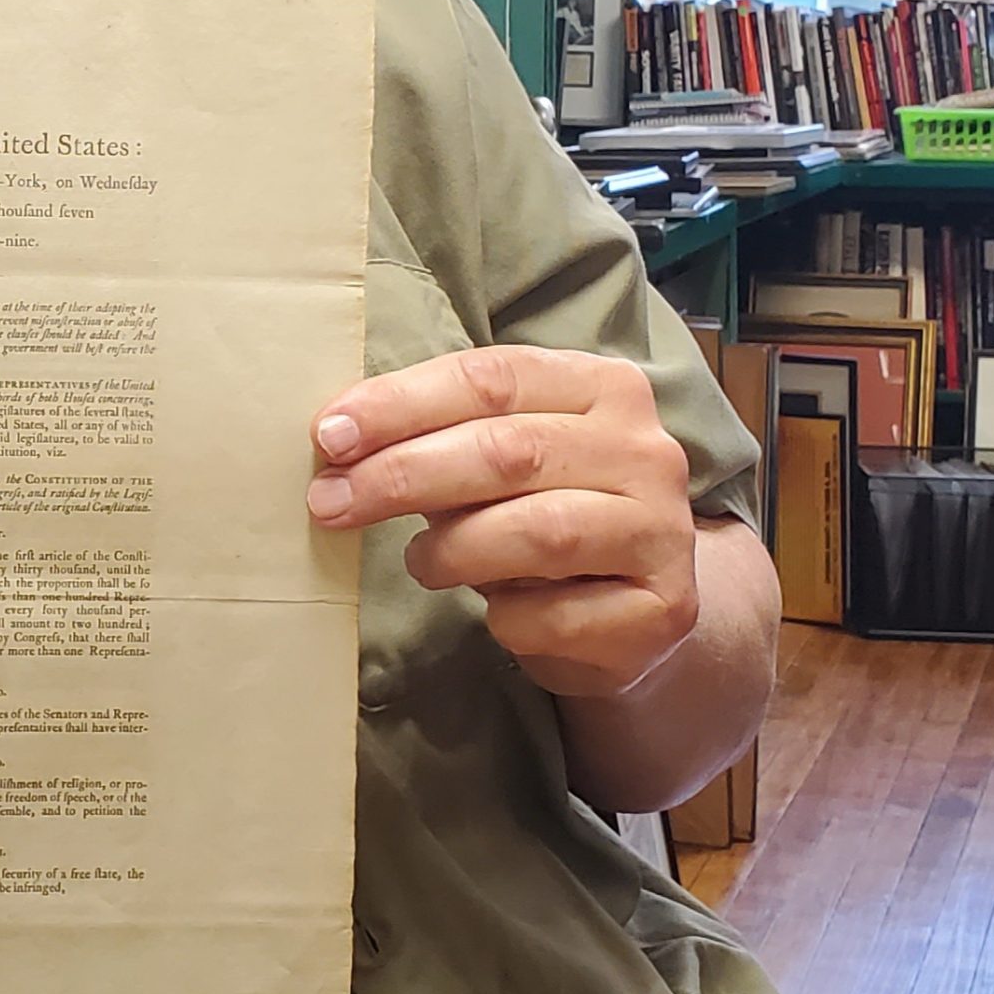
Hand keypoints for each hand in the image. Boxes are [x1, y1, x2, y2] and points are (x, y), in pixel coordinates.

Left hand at [306, 344, 699, 699]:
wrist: (635, 610)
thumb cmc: (543, 512)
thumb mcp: (500, 456)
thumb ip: (437, 435)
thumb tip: (336, 440)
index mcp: (604, 385)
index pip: (492, 377)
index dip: (401, 403)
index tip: (329, 434)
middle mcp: (646, 451)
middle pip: (509, 450)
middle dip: (404, 474)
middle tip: (329, 501)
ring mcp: (664, 532)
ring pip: (537, 531)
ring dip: (452, 549)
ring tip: (418, 561)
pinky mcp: (664, 610)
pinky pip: (557, 614)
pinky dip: (506, 616)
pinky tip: (492, 610)